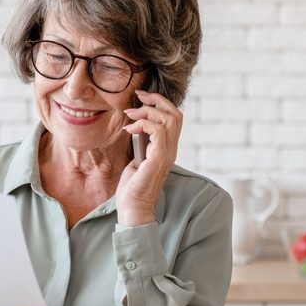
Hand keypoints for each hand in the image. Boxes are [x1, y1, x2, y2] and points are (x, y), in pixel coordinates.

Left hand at [117, 89, 181, 225]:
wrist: (133, 208)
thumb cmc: (132, 188)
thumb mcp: (137, 160)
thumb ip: (142, 144)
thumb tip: (136, 128)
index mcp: (168, 149)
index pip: (174, 118)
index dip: (159, 103)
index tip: (141, 98)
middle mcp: (171, 150)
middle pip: (175, 114)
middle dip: (156, 100)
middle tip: (138, 97)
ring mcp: (167, 154)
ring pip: (169, 119)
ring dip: (147, 112)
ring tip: (130, 116)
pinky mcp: (158, 158)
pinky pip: (158, 131)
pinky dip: (143, 124)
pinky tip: (130, 130)